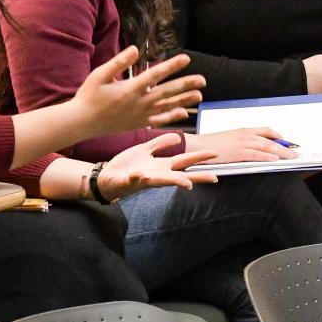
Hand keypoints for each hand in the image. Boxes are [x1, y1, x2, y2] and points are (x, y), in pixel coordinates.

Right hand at [73, 46, 203, 136]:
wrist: (82, 122)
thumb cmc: (89, 96)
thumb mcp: (99, 74)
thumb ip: (118, 62)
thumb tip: (135, 49)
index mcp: (130, 88)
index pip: (156, 74)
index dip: (172, 66)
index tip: (186, 58)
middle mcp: (138, 102)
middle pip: (167, 92)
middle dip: (186, 85)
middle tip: (203, 80)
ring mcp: (139, 114)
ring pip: (166, 106)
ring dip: (184, 100)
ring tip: (199, 96)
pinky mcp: (138, 123)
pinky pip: (158, 120)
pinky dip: (171, 117)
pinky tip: (183, 113)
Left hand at [97, 134, 219, 199]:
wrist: (106, 176)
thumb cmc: (127, 165)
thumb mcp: (145, 150)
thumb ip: (160, 143)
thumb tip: (178, 137)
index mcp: (161, 166)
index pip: (185, 161)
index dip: (200, 157)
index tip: (215, 154)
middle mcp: (157, 174)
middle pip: (181, 175)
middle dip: (196, 176)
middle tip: (214, 178)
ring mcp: (144, 180)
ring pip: (163, 181)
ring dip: (174, 182)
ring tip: (187, 184)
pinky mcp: (130, 181)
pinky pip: (135, 179)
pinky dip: (139, 177)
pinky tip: (143, 174)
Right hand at [186, 127, 297, 163]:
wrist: (197, 145)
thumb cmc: (211, 145)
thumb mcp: (229, 140)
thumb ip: (241, 143)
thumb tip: (251, 149)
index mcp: (243, 131)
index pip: (266, 130)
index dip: (278, 136)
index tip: (286, 141)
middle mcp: (245, 135)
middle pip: (270, 139)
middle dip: (284, 146)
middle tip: (295, 151)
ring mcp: (242, 143)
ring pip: (267, 147)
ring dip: (281, 152)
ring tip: (291, 157)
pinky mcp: (238, 152)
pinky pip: (257, 155)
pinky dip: (268, 157)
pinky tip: (275, 160)